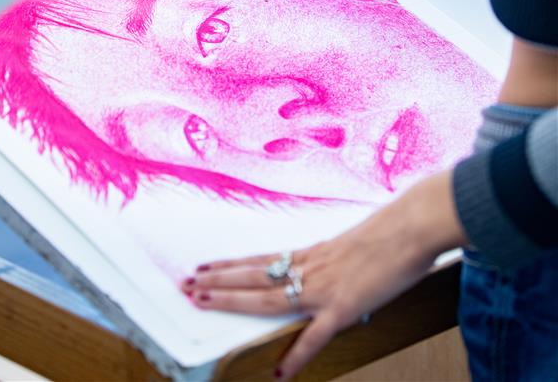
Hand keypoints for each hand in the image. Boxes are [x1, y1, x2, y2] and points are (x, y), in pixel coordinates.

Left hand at [181, 170, 465, 378]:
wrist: (410, 227)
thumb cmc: (390, 232)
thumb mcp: (354, 245)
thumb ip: (338, 260)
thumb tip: (335, 269)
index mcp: (313, 253)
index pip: (261, 260)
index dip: (230, 265)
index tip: (204, 266)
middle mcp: (310, 267)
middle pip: (253, 276)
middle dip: (217, 281)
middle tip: (184, 284)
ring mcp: (323, 288)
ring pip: (267, 297)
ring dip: (232, 301)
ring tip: (202, 302)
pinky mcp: (343, 307)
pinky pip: (314, 336)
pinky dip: (296, 356)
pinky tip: (280, 374)